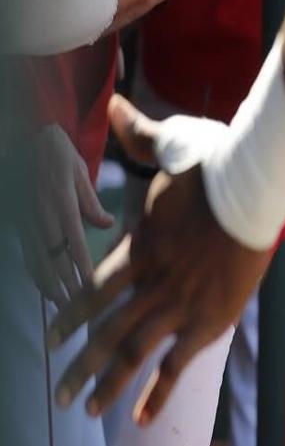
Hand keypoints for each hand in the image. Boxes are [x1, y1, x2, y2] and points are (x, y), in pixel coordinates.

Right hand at [17, 124, 113, 303]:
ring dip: (48, 285)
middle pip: (52, 260)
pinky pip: (26, 252)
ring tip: (63, 306)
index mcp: (59, 202)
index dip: (81, 269)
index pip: (73, 244)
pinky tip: (45, 285)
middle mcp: (40, 215)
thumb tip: (106, 224)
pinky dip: (35, 271)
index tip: (92, 289)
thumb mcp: (77, 170)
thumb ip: (89, 201)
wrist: (20, 134)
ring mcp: (25, 220)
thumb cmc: (55, 151)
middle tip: (80, 310)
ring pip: (36, 260)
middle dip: (66, 287)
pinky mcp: (16, 221)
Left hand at [48, 95, 271, 423]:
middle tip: (58, 395)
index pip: (94, 289)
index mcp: (140, 244)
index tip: (51, 339)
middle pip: (106, 330)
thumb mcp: (171, 145)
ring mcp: (179, 302)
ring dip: (107, 384)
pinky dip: (158, 392)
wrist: (256, 187)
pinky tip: (140, 419)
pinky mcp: (209, 318)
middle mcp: (151, 280)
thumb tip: (113, 100)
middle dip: (80, 365)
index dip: (71, 316)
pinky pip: (178, 362)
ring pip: (133, 352)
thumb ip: (137, 132)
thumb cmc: (218, 165)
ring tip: (87, 412)